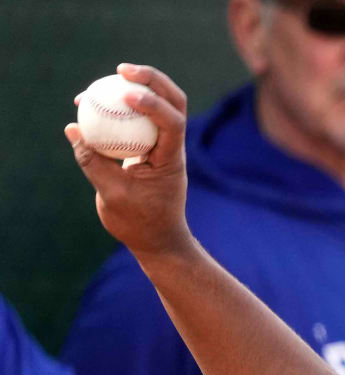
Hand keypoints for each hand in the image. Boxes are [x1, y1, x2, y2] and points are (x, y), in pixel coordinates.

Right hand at [67, 63, 193, 257]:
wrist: (157, 239)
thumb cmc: (139, 222)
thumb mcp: (111, 195)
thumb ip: (92, 162)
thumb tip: (74, 129)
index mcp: (171, 160)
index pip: (173, 123)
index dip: (154, 104)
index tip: (127, 94)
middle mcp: (172, 147)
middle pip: (174, 102)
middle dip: (152, 80)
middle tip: (122, 69)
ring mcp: (162, 145)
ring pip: (158, 106)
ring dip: (136, 87)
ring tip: (104, 80)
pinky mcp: (148, 147)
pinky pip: (137, 120)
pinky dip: (119, 108)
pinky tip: (93, 102)